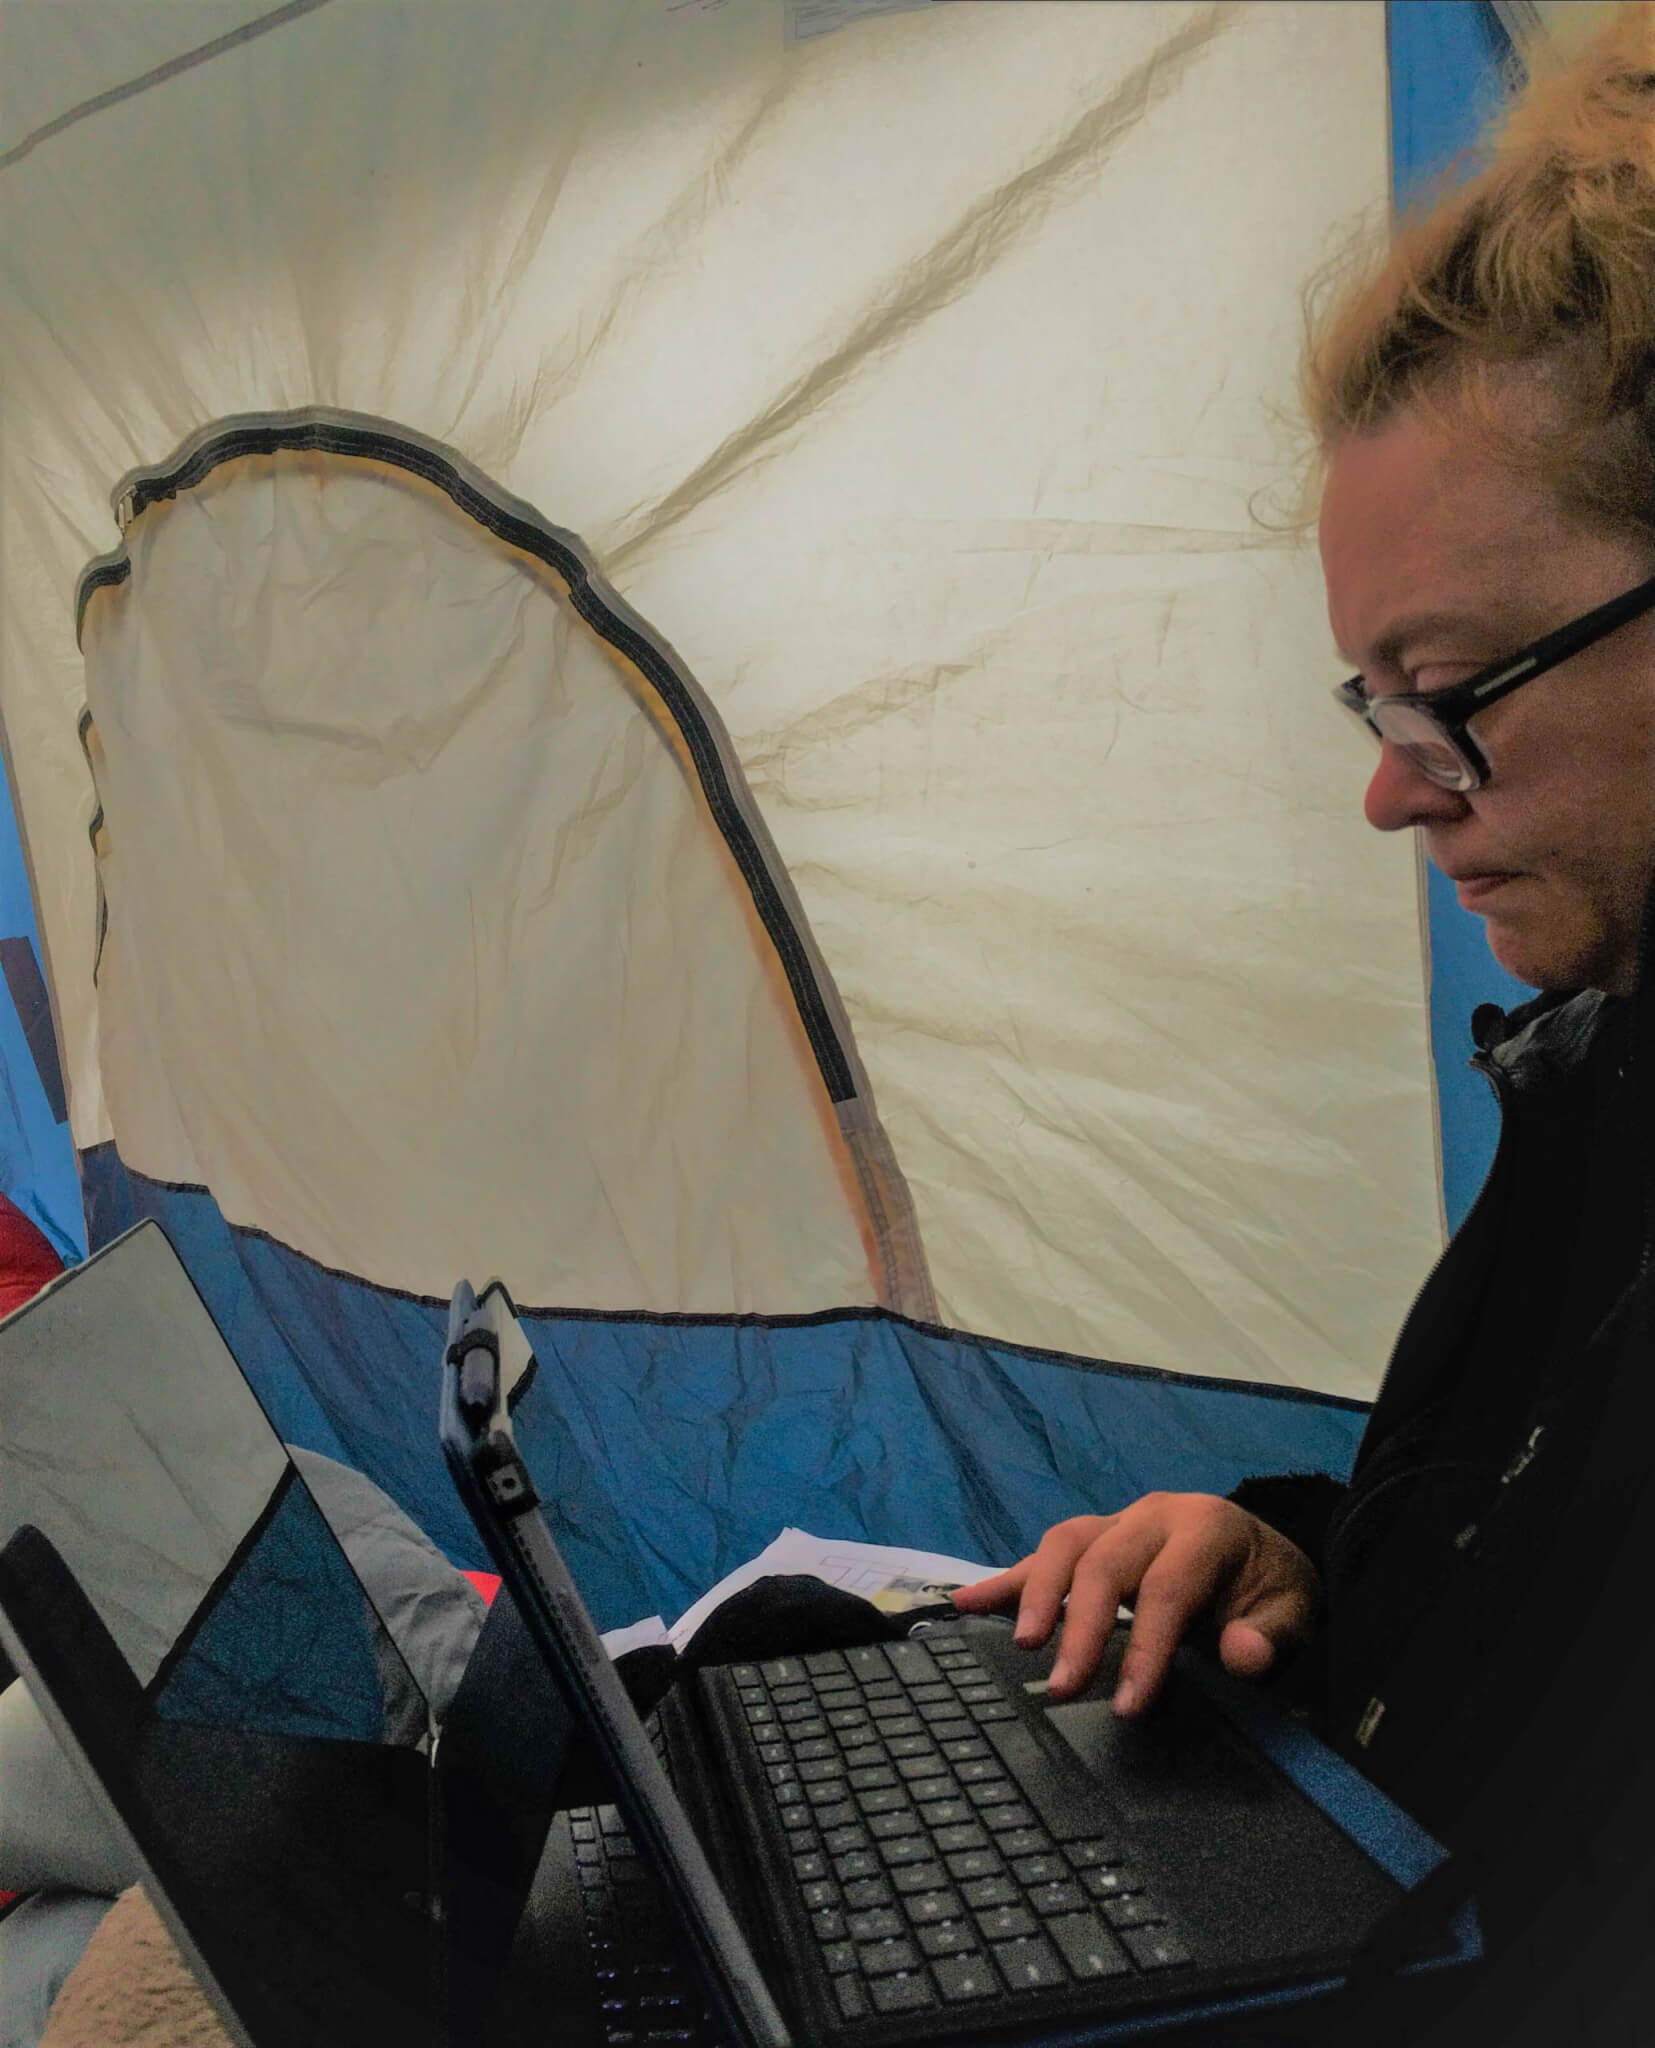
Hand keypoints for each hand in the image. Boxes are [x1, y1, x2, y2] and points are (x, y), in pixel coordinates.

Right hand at [951, 1492, 1319, 1713]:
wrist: (1262, 1552)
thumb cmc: (1269, 1588)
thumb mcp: (1293, 1611)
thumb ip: (1271, 1634)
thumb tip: (1241, 1654)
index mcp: (1205, 1527)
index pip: (1167, 1587)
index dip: (1146, 1647)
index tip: (1129, 1706)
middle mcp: (1153, 1515)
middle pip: (1104, 1562)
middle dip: (1081, 1626)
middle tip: (1066, 1688)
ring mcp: (1117, 1521)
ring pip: (1064, 1544)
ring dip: (1037, 1593)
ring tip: (1023, 1644)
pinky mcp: (1093, 1538)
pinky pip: (1043, 1554)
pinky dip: (1004, 1578)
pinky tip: (966, 1602)